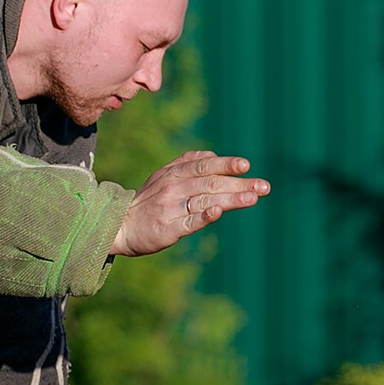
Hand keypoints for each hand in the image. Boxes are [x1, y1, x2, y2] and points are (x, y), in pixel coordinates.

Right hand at [109, 151, 270, 257]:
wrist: (119, 225)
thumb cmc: (147, 201)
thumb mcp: (162, 176)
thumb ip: (185, 163)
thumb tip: (210, 154)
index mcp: (174, 174)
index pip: (204, 165)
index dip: (225, 164)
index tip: (246, 165)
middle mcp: (173, 188)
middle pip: (211, 183)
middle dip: (239, 184)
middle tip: (264, 186)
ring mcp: (170, 209)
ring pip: (205, 201)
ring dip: (230, 199)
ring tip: (252, 198)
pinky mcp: (168, 229)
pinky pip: (188, 222)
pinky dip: (203, 216)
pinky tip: (218, 213)